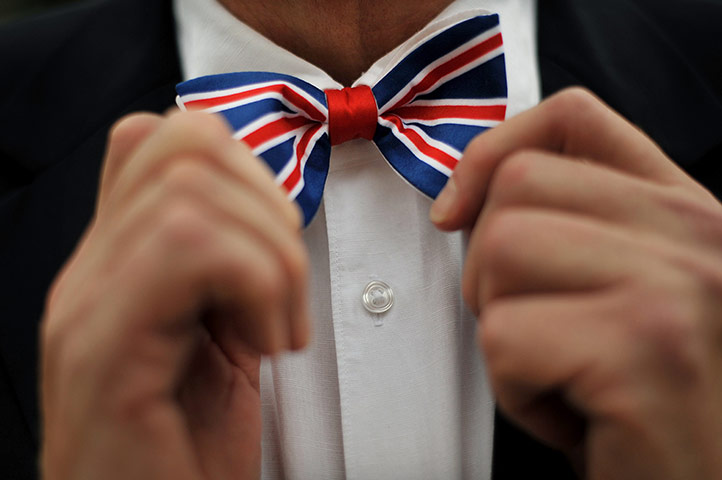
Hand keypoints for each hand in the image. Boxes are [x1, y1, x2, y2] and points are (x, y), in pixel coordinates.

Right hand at [40, 111, 309, 479]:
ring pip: (189, 192)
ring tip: (278, 329)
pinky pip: (187, 248)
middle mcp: (91, 271)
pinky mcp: (102, 348)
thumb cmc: (189, 453)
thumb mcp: (221, 341)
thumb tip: (269, 216)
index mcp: (120, 262)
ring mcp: (88, 304)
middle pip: (183, 142)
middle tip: (286, 285)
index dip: (244, 167)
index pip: (162, 138)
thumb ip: (228, 272)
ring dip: (272, 257)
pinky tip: (266, 348)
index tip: (277, 240)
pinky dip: (258, 286)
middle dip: (270, 205)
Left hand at [432, 88, 721, 478]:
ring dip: (500, 328)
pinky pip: (504, 337)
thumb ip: (573, 225)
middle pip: (517, 188)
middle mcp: (697, 236)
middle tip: (534, 330)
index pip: (573, 118)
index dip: (492, 153)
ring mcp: (679, 288)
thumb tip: (465, 196)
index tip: (454, 211)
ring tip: (555, 370)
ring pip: (500, 251)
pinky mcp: (647, 350)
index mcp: (685, 212)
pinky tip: (568, 414)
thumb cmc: (643, 401)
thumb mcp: (618, 291)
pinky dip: (512, 389)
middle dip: (488, 269)